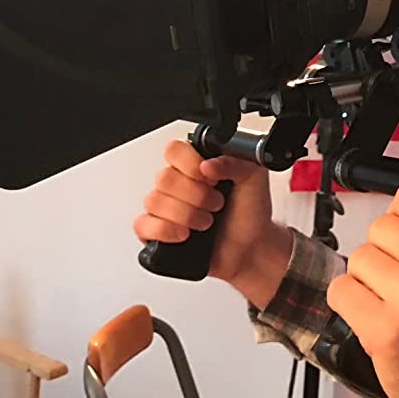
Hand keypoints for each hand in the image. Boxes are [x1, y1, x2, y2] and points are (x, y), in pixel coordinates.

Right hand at [133, 140, 290, 300]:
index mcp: (196, 165)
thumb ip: (235, 162)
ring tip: (207, 222)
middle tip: (216, 203)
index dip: (190, 163)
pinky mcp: (157, 232)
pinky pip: (143, 225)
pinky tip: (185, 234)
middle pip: (164, 177)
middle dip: (196, 195)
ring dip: (186, 214)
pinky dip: (165, 230)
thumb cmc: (250, 212)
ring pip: (154, 201)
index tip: (211, 178)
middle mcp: (177, 184)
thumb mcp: (254, 178)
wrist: (250, 247)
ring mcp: (165, 208)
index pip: (174, 150)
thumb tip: (208, 164)